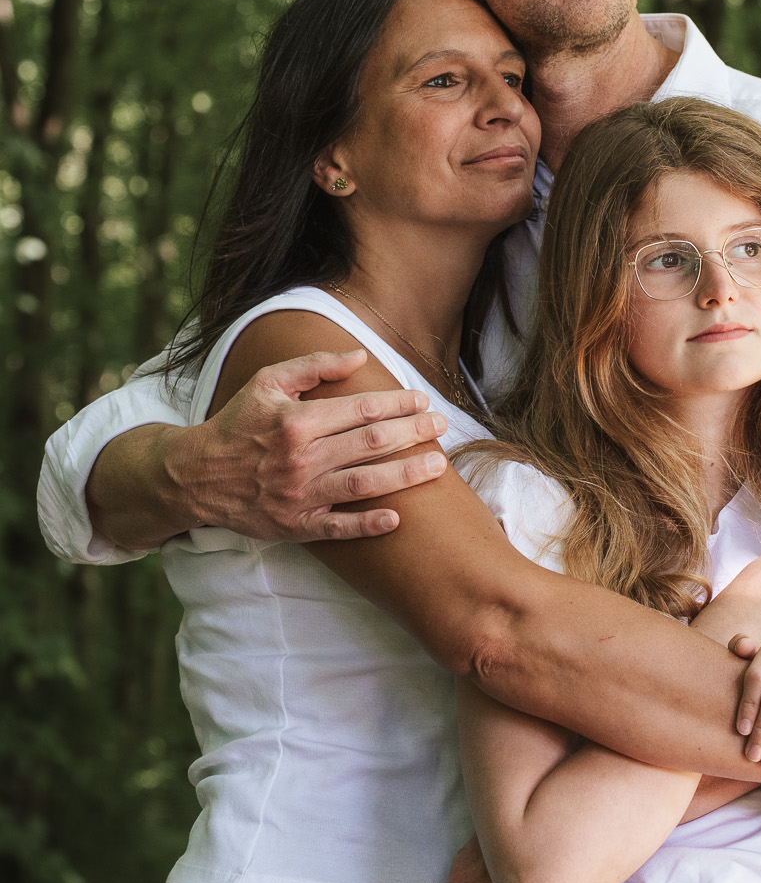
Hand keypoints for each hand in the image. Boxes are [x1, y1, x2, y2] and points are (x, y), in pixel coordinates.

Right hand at [173, 350, 448, 540]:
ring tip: (437, 465)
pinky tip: (397, 518)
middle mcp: (302, 459)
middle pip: (371, 443)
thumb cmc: (236, 423)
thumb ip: (313, 368)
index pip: (361, 409)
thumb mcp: (267, 383)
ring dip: (405, 474)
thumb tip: (359, 354)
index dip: (397, 403)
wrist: (196, 476)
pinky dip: (367, 525)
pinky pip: (338, 528)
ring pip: (364, 483)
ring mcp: (300, 495)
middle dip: (412, 432)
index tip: (422, 400)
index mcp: (297, 421)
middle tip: (442, 425)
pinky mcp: (295, 526)